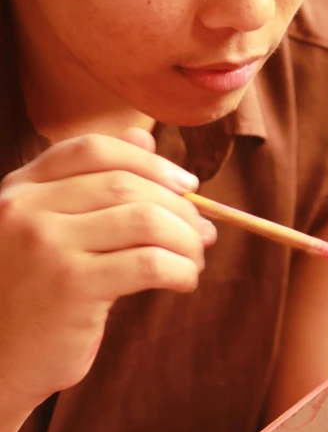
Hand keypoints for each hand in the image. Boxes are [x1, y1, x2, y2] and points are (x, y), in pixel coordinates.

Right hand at [0, 128, 215, 412]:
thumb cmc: (29, 293)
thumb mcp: (47, 227)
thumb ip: (89, 181)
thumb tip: (145, 138)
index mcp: (22, 187)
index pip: (94, 149)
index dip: (149, 161)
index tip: (186, 183)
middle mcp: (28, 208)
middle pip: (125, 184)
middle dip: (178, 205)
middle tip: (203, 229)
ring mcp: (47, 246)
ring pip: (144, 220)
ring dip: (185, 236)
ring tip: (196, 256)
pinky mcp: (71, 288)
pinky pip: (148, 263)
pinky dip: (180, 268)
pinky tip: (184, 281)